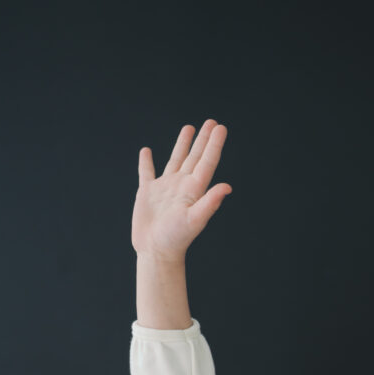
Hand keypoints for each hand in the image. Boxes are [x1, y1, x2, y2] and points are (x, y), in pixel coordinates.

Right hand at [131, 119, 230, 260]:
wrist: (156, 252)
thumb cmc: (176, 239)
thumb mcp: (195, 220)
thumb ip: (210, 203)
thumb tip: (227, 187)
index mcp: (194, 190)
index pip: (207, 162)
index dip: (214, 145)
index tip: (220, 128)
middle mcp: (182, 186)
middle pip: (195, 157)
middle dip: (203, 140)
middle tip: (211, 122)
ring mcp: (165, 188)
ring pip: (175, 160)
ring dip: (183, 145)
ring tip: (189, 128)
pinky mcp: (148, 193)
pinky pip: (147, 173)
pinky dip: (146, 162)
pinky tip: (147, 151)